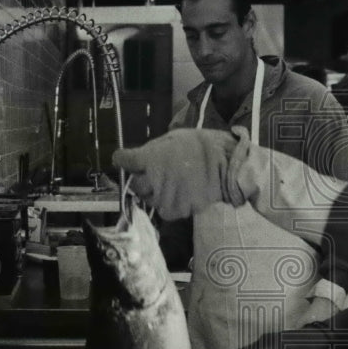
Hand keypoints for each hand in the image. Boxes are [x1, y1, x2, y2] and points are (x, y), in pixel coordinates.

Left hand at [112, 129, 237, 219]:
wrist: (226, 164)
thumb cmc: (200, 145)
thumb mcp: (173, 138)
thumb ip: (153, 150)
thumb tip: (141, 158)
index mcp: (149, 158)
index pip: (121, 159)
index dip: (123, 159)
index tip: (126, 159)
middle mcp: (152, 179)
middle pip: (134, 185)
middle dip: (139, 179)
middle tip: (152, 175)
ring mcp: (164, 197)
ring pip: (149, 199)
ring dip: (155, 193)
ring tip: (171, 185)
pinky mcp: (177, 210)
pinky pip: (165, 210)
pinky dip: (169, 205)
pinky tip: (180, 195)